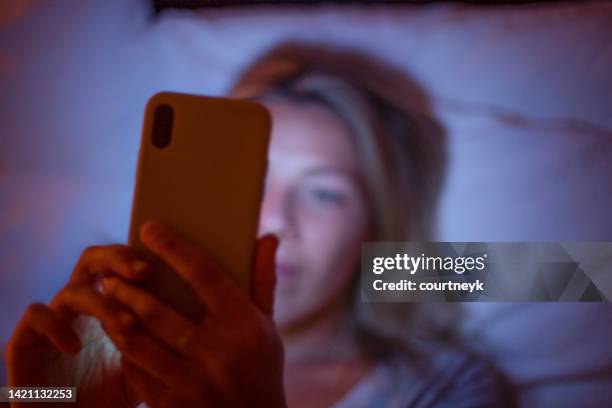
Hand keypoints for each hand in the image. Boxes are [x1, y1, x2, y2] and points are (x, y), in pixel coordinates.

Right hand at [4, 244, 151, 407]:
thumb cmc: (109, 395)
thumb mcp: (145, 370)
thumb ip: (162, 346)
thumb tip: (197, 326)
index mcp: (108, 305)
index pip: (121, 266)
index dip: (140, 259)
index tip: (165, 265)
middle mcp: (80, 306)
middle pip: (92, 260)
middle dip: (117, 258)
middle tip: (144, 271)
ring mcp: (53, 321)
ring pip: (72, 291)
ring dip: (101, 304)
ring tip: (128, 325)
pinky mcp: (25, 341)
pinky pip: (35, 316)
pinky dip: (55, 326)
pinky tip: (74, 347)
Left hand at [100, 221, 285, 407]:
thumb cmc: (260, 367)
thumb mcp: (267, 326)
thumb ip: (263, 280)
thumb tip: (268, 237)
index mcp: (244, 326)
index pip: (204, 276)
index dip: (174, 248)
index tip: (149, 229)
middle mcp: (218, 354)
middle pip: (159, 312)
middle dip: (128, 290)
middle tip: (111, 275)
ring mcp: (192, 384)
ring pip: (138, 343)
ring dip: (117, 318)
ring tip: (107, 302)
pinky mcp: (170, 406)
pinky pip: (135, 372)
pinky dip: (125, 350)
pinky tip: (120, 336)